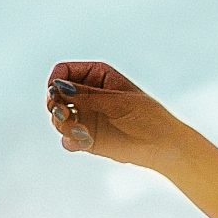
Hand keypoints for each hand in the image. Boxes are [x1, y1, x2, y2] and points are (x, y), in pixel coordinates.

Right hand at [44, 60, 191, 169]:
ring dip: (63, 124)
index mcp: (97, 76)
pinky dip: (70, 140)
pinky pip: (67, 138)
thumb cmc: (147, 116)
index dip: (55, 81)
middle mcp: (88, 95)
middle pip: (55, 94)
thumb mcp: (117, 102)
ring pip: (58, 117)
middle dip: (54, 104)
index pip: (64, 71)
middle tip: (64, 113)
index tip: (56, 93)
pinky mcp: (86, 137)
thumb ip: (87, 95)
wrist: (163, 145)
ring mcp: (86, 116)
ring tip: (81, 130)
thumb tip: (57, 86)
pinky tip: (84, 141)